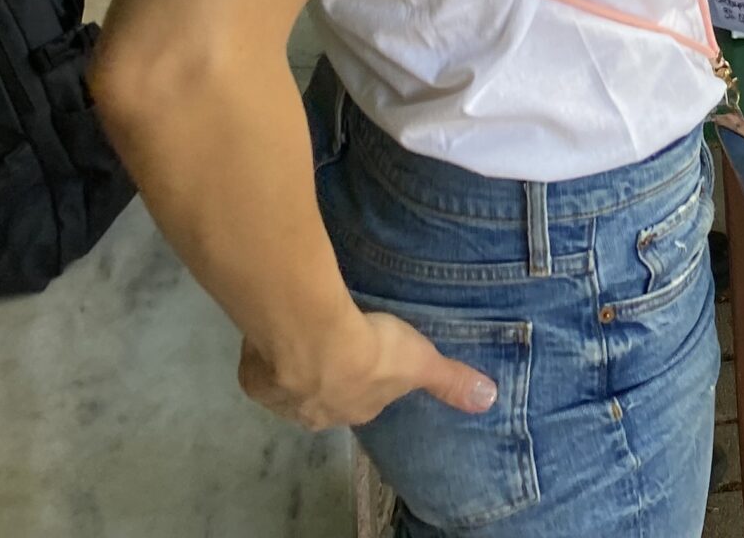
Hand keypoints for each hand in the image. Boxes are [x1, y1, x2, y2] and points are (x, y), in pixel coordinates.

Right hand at [240, 309, 494, 432]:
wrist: (312, 337)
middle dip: (330, 372)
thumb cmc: (372, 351)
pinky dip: (269, 352)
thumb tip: (490, 399)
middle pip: (326, 394)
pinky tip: (280, 329)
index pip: (363, 398)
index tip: (368, 353)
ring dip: (297, 362)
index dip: (367, 376)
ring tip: (307, 328)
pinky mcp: (253, 381)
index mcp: (354, 410)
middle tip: (336, 339)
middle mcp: (316, 415)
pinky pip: (262, 368)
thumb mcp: (422, 363)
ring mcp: (281, 400)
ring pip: (292, 383)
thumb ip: (451, 379)